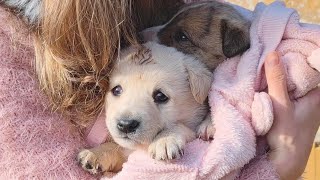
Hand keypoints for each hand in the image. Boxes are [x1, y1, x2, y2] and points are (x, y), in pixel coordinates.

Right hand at [264, 52, 319, 179]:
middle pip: (300, 71)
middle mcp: (313, 96)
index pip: (311, 65)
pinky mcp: (293, 107)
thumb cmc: (288, 135)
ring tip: (267, 64)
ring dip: (279, 74)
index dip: (298, 54)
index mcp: (317, 93)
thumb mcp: (281, 104)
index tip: (284, 45)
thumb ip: (276, 80)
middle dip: (286, 63)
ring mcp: (303, 102)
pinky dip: (276, 84)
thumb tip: (272, 54)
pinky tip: (266, 81)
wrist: (285, 159)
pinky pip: (286, 89)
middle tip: (271, 53)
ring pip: (292, 80)